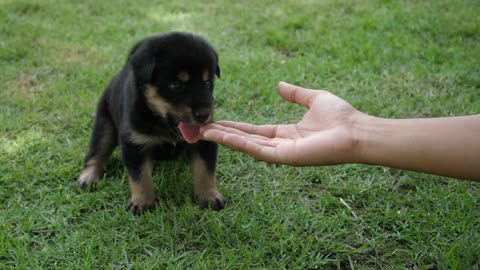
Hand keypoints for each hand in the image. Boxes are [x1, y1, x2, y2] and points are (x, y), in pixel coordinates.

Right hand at [201, 82, 365, 165]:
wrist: (356, 131)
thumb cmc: (341, 117)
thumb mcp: (313, 99)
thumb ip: (295, 94)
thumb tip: (280, 85)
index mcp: (285, 133)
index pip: (253, 131)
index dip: (234, 127)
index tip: (216, 121)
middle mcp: (280, 145)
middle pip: (245, 140)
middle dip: (222, 134)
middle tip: (199, 129)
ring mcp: (281, 153)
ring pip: (246, 146)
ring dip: (224, 139)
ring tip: (202, 132)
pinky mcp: (284, 157)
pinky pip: (256, 150)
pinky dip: (238, 143)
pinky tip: (222, 135)